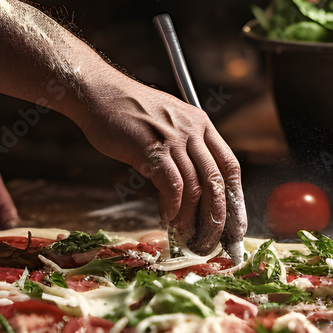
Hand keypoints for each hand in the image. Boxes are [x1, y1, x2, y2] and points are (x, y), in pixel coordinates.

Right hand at [74, 68, 245, 254]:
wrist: (98, 93)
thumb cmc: (127, 112)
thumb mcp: (167, 122)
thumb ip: (183, 147)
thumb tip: (194, 185)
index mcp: (201, 123)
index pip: (229, 166)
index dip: (234, 200)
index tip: (233, 225)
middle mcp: (192, 129)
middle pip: (217, 180)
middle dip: (218, 217)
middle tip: (212, 240)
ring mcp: (172, 137)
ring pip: (195, 186)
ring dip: (192, 217)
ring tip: (187, 235)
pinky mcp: (151, 147)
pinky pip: (171, 184)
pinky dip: (172, 206)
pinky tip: (167, 218)